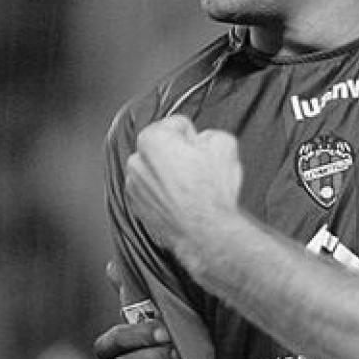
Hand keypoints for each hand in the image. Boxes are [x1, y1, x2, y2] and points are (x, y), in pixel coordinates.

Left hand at [124, 116, 243, 259]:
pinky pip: (153, 194)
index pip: (176, 125)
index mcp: (152, 139)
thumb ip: (209, 134)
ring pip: (156, 172)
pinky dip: (165, 196)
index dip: (194, 137)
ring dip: (171, 176)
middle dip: (178, 155)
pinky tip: (183, 203)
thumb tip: (204, 141)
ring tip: (193, 189)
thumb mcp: (224, 144)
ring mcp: (134, 188)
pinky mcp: (138, 209)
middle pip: (161, 149)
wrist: (205, 233)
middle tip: (199, 169)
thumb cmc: (212, 191)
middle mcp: (136, 161)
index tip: (201, 150)